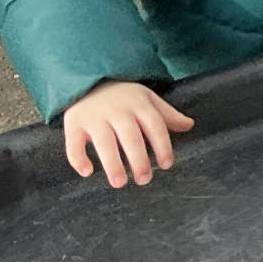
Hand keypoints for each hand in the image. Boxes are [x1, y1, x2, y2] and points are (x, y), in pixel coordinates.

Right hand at [62, 81, 193, 187]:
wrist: (90, 78)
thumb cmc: (124, 95)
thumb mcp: (147, 99)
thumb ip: (166, 114)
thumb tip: (190, 125)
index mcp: (138, 104)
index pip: (154, 125)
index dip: (162, 145)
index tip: (167, 164)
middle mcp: (117, 110)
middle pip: (130, 136)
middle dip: (139, 159)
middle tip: (144, 180)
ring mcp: (94, 117)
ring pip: (104, 142)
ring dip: (112, 163)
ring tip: (120, 183)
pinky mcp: (73, 123)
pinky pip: (73, 143)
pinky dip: (78, 158)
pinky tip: (87, 172)